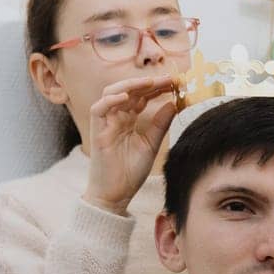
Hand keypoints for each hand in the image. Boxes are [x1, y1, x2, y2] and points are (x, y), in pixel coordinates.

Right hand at [82, 75, 178, 214]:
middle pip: (128, 91)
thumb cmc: (130, 171)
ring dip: (130, 85)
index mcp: (127, 120)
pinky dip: (110, 101)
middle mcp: (115, 118)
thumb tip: (174, 103)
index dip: (156, 88)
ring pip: (111, 94)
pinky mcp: (97, 132)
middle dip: (148, 83)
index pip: (141, 96)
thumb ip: (160, 124)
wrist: (116, 194)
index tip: (176, 83)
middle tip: (168, 79)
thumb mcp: (151, 144)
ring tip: (150, 83)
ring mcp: (105, 124)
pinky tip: (127, 97)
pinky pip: (98, 110)